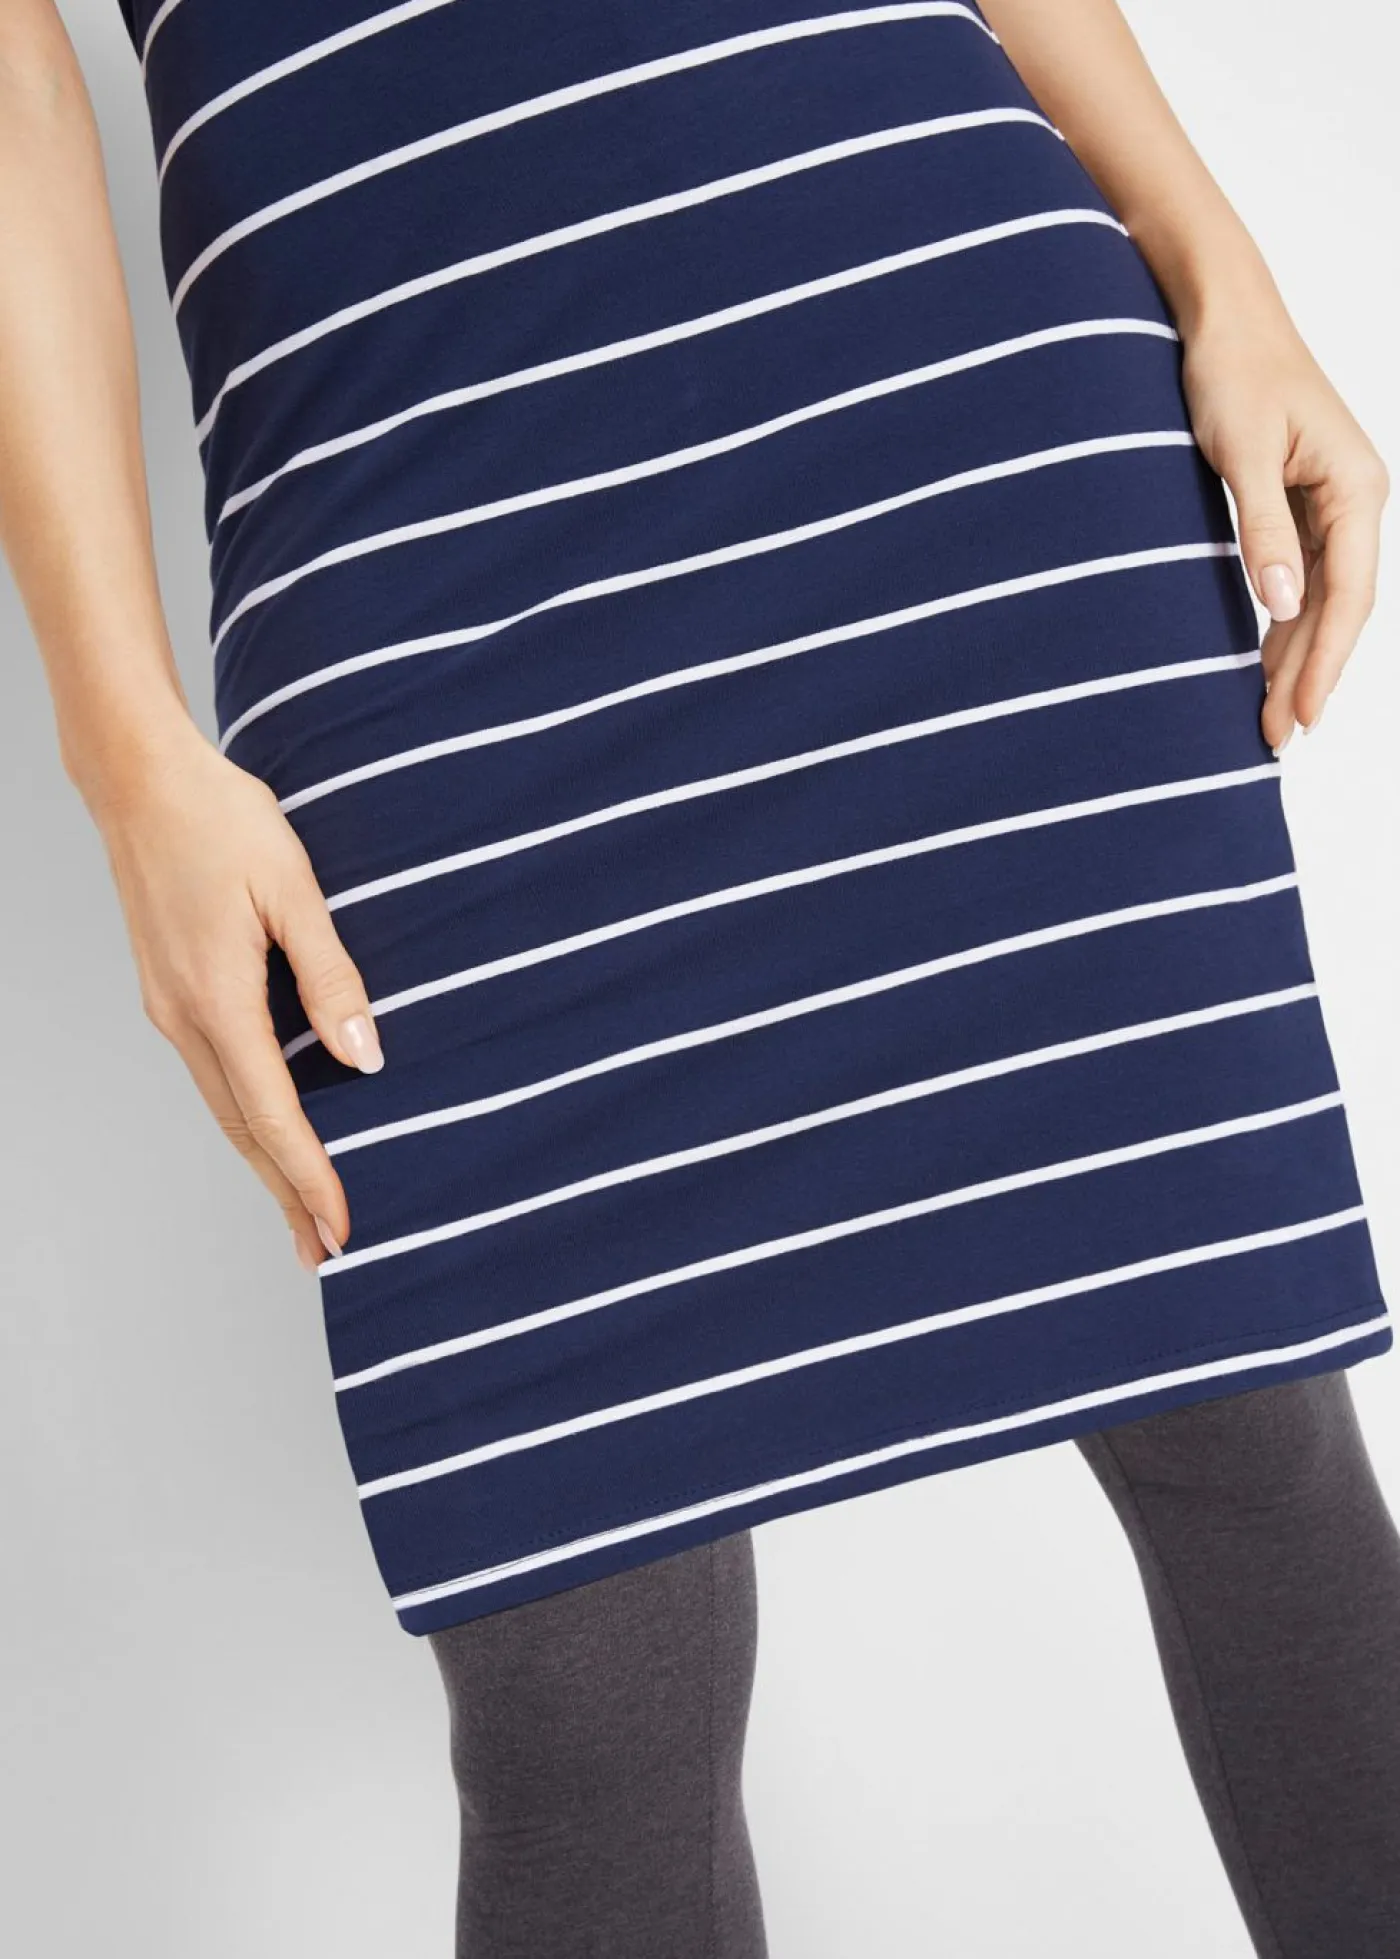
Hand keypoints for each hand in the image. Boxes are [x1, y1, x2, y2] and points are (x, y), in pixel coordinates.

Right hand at [93, 726, 381, 1270]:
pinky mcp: (169, 991)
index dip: (312, 1178)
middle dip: (285, 1195)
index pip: (276, 1116)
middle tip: (324, 1252)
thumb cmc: (222, 819)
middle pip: (244, 1130)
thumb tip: (366, 1058)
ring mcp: (170, 1008)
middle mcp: (185, 1019)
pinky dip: (248, 1117)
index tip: (343, 1229)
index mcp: (219, 1002)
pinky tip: (271, 1129)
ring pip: (225, 1107)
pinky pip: (215, 1074)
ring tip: (300, 1211)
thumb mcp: (293, 889)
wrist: (139, 778)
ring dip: (264, 1163)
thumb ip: (333, 975)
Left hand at [1182, 309, 1388, 750]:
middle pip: (1338, 607)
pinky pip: (1301, 578)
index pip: (1348, 595)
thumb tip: (1281, 607)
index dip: (1325, 662)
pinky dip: (1283, 622)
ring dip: (1296, 656)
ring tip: (1270, 717)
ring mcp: (1332, 503)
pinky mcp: (1303, 503)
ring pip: (1320, 599)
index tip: (1300, 715)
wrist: (1225, 319)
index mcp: (1357, 488)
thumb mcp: (1239, 454)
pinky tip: (1266, 661)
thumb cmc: (1233, 373)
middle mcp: (1356, 500)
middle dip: (1308, 674)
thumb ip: (1262, 532)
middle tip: (1276, 737)